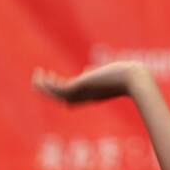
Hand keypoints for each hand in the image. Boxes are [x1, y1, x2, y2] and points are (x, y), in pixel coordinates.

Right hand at [32, 61, 147, 104]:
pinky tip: (41, 75)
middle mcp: (86, 97)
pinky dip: (47, 84)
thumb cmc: (129, 76)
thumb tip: (88, 69)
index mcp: (94, 95)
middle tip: (42, 82)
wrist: (133, 80)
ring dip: (44, 88)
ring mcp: (81, 93)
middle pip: (63, 99)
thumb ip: (100, 73)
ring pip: (57, 95)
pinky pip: (57, 89)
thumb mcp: (112, 72)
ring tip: (36, 77)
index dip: (70, 90)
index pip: (76, 97)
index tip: (76, 74)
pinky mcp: (78, 87)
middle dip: (52, 92)